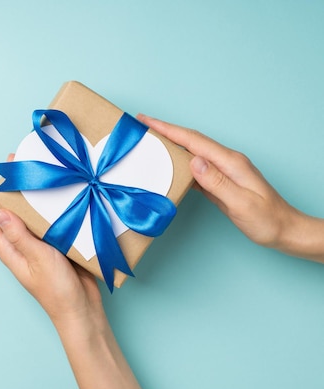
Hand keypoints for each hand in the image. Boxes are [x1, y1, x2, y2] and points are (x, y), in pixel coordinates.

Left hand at [0, 164, 103, 325]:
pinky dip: (50, 204)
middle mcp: (19, 243)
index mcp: (8, 249)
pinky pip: (47, 219)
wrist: (82, 309)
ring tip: (41, 172)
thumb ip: (20, 236)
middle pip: (5, 210)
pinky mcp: (55, 243)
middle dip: (8, 185)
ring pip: (27, 212)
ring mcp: (37, 243)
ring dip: (31, 192)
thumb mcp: (39, 260)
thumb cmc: (57, 291)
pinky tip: (61, 192)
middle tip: (21, 163)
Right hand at [138, 114, 323, 262]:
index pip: (193, 140)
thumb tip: (193, 161)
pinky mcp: (220, 181)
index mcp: (230, 162)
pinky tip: (167, 164)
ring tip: (148, 141)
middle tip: (140, 125)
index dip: (168, 129)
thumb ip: (216, 181)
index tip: (146, 121)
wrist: (284, 230)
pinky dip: (178, 162)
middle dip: (165, 130)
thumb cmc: (266, 220)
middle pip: (190, 141)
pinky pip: (194, 167)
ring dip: (170, 144)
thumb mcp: (241, 203)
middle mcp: (226, 162)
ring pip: (191, 152)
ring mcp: (223, 171)